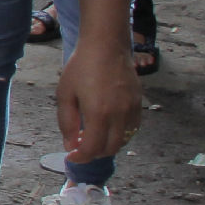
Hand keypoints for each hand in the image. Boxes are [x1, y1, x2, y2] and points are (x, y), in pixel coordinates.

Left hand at [56, 39, 143, 163]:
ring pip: (123, 140)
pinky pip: (132, 128)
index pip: (93, 148)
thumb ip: (67, 123)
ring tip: (92, 135)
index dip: (80, 157)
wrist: (106, 46)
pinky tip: (107, 127)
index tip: (70, 156)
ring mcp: (132, 109)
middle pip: (110, 149)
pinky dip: (120, 135)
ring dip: (107, 145)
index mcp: (98, 113)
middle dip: (93, 153)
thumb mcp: (65, 94)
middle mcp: (119, 114)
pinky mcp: (139, 103)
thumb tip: (71, 145)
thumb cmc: (81, 68)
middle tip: (80, 145)